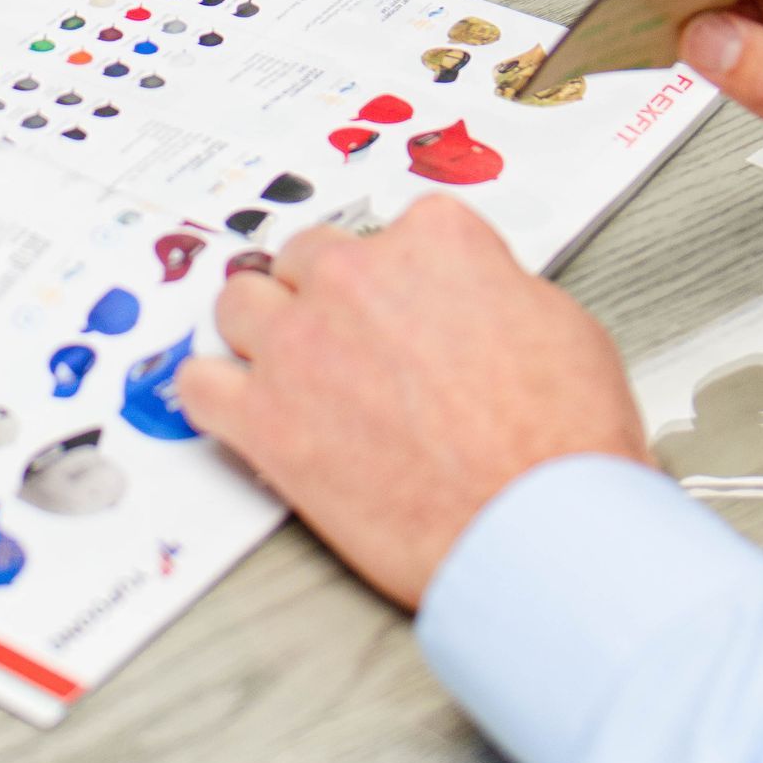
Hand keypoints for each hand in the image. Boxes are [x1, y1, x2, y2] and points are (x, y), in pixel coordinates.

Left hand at [176, 200, 650, 608]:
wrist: (539, 533)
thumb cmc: (563, 445)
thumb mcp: (561, 326)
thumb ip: (493, 288)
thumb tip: (472, 294)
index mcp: (433, 242)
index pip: (393, 229)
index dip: (399, 277)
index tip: (400, 306)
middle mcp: (354, 277)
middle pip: (305, 258)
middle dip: (322, 296)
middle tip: (344, 343)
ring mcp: (301, 344)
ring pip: (240, 304)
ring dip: (260, 332)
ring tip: (285, 369)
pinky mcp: (264, 418)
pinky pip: (199, 384)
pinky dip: (214, 395)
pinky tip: (237, 409)